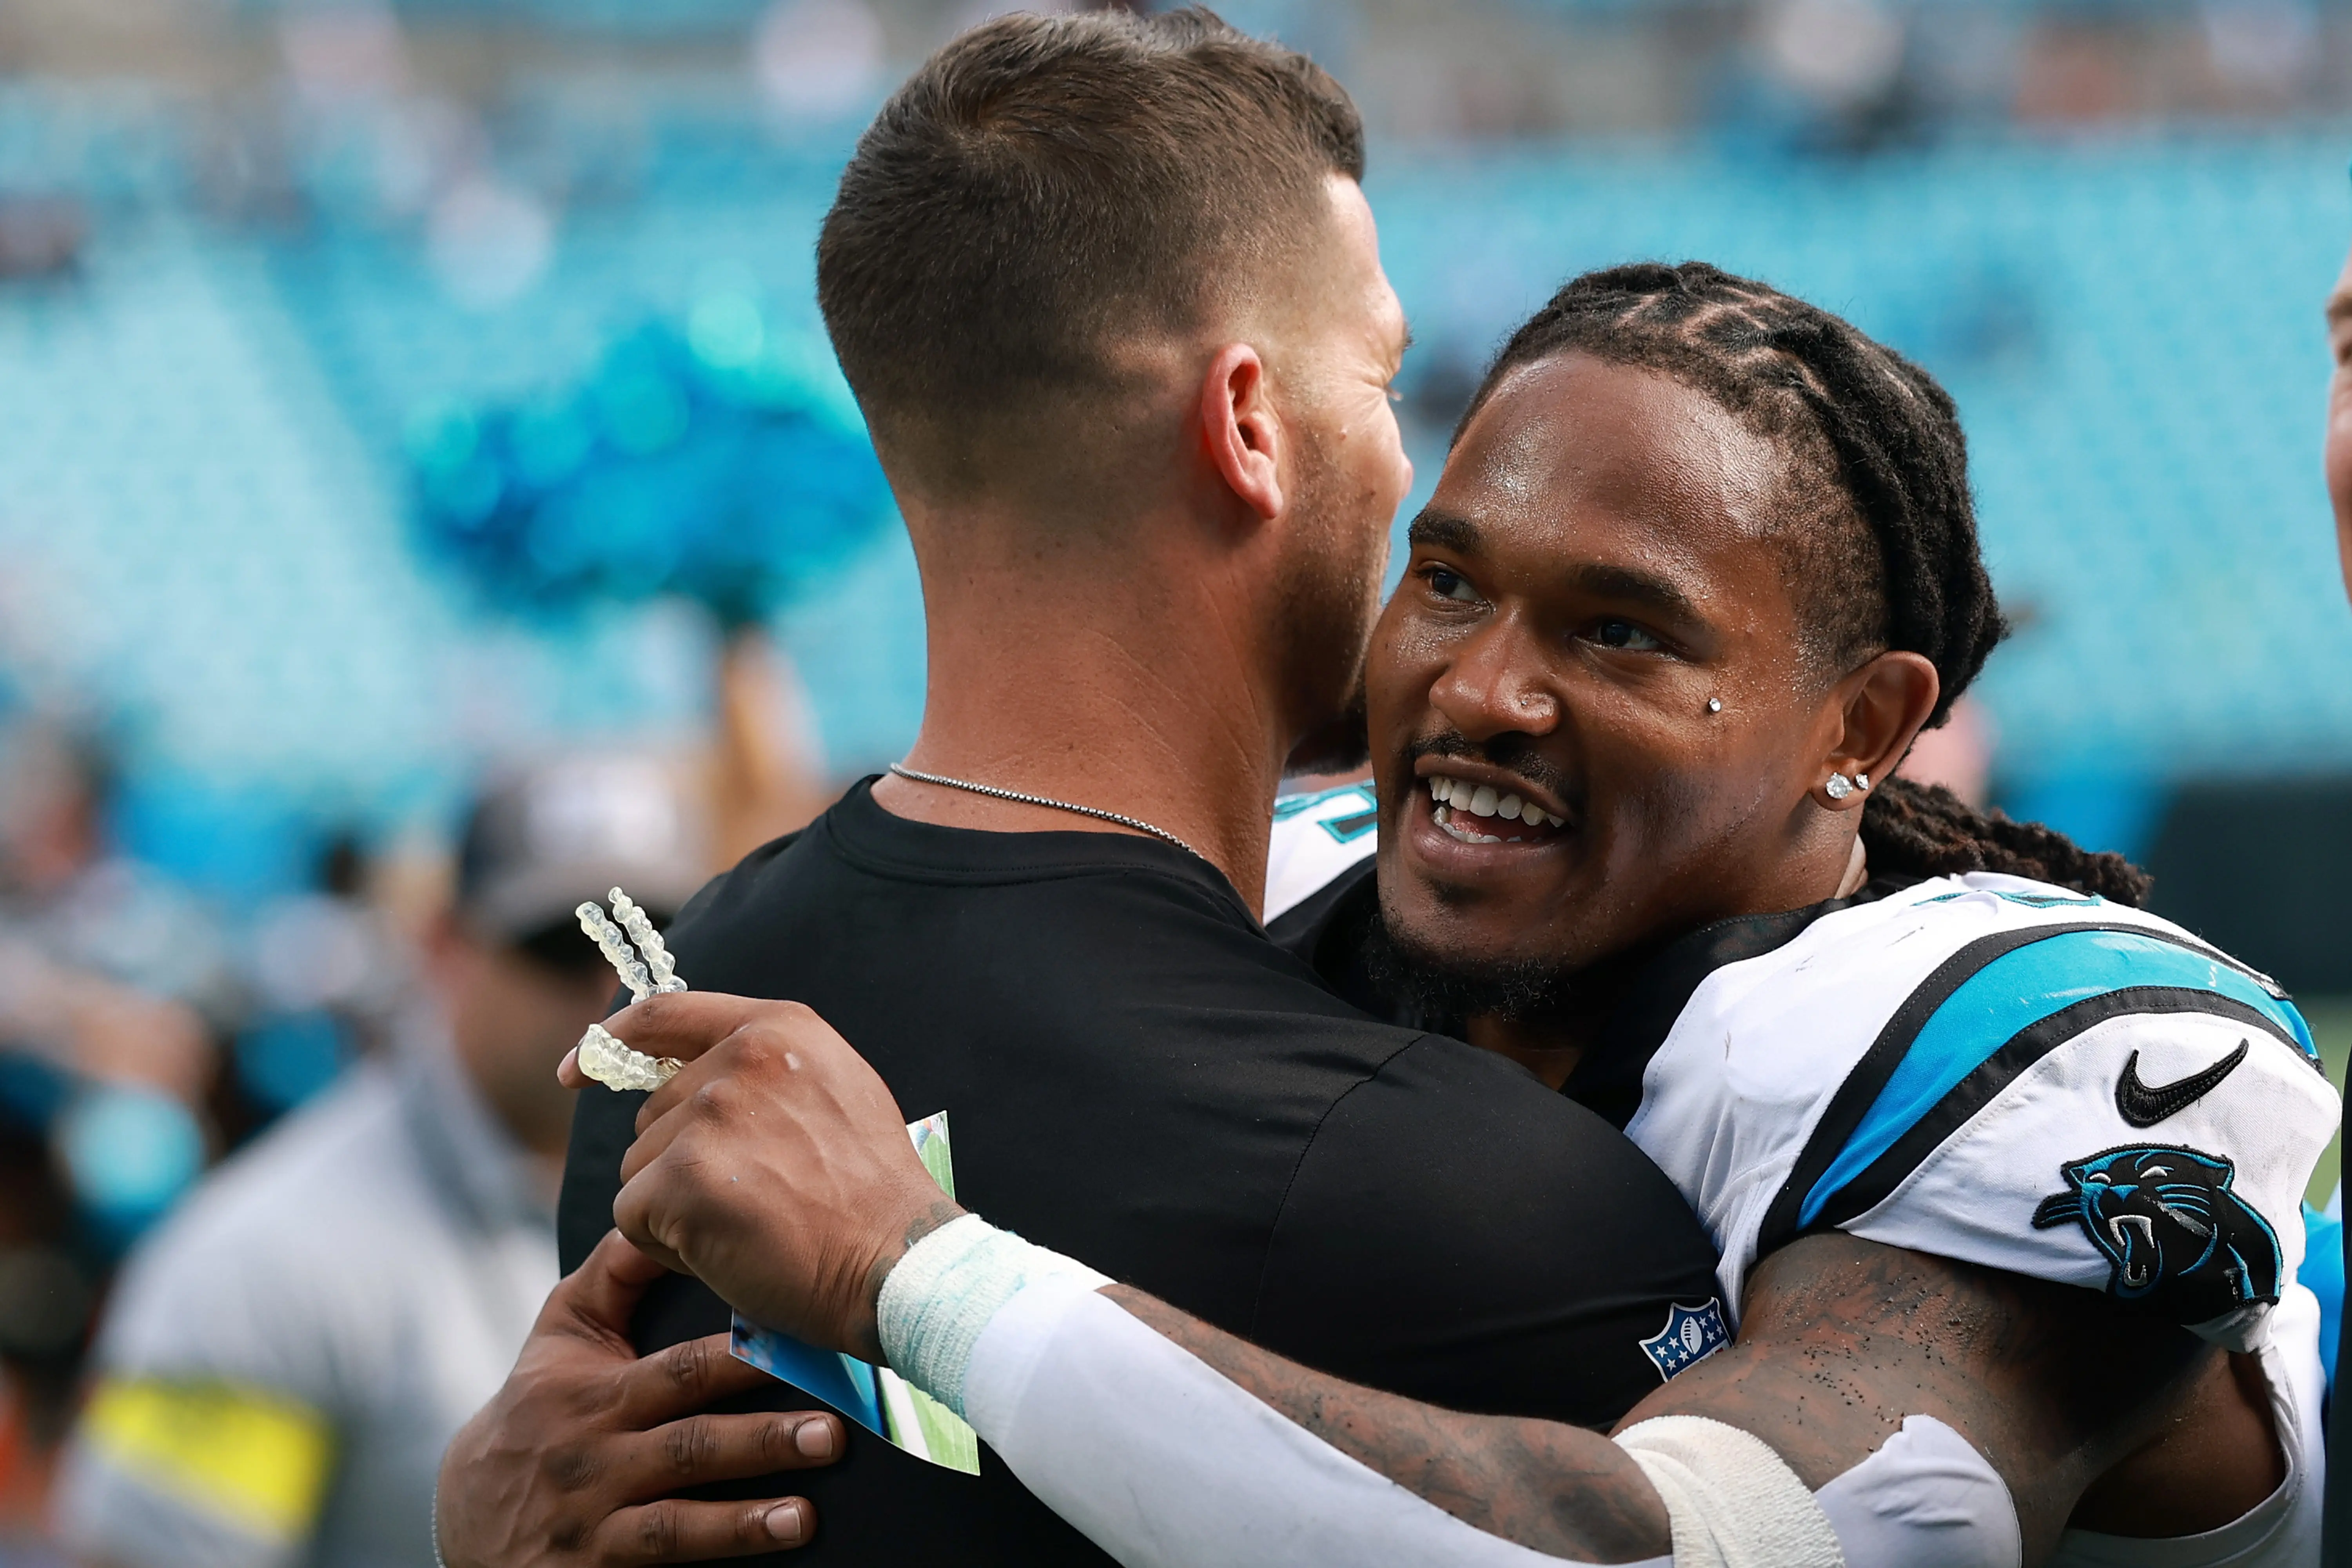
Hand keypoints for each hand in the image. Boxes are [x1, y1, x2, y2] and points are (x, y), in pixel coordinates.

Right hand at [435, 1231, 844, 1564]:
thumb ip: (616, 1273)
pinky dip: (721, 1554)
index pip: (678, 1370)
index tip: (798, 1351)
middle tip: (834, 1433)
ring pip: (678, 1521)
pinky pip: (664, 1564)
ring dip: (747, 1517)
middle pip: (688, 1446)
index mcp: (598, 1393)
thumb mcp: (561, 1332)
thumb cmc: (537, 1403)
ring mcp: (596, 1521)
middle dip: (762, 1441)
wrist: (465, 1509)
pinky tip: (776, 1545)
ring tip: (809, 1510)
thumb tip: (664, 1211)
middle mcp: (596, 1457)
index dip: (738, 1361)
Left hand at [588, 992, 961, 1362]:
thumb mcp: (836, 1094)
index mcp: (779, 1030)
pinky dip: (665, 1245)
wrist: (897, 1262)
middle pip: (654, 1112)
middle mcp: (740, 1059)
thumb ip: (767, 1071)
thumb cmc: (872, 1196)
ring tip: (747, 1225)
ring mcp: (709, 1114)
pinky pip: (632, 1215)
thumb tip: (694, 1077)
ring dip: (675, 1206)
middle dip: (681, 1162)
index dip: (611, 1040)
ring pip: (640, 1167)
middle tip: (752, 1200)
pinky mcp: (682, 1176)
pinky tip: (724, 1252)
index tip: (576, 1068)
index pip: (667, 1013)